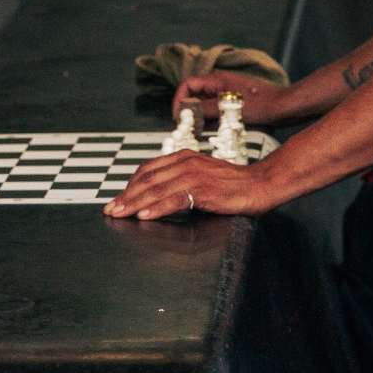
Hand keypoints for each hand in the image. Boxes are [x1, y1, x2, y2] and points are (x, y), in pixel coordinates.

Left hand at [104, 150, 272, 219]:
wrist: (262, 183)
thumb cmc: (233, 183)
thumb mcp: (202, 175)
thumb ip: (180, 180)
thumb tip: (157, 196)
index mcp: (182, 157)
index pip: (147, 170)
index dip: (129, 185)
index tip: (117, 199)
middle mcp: (185, 162)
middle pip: (146, 180)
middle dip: (125, 196)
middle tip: (110, 209)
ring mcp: (194, 175)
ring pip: (156, 189)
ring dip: (134, 203)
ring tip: (120, 214)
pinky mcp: (203, 190)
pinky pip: (175, 199)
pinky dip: (157, 208)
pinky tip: (145, 215)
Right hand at [172, 70, 284, 124]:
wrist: (283, 107)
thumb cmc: (260, 104)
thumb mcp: (228, 108)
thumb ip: (204, 109)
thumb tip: (185, 112)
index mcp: (216, 79)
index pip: (187, 85)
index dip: (179, 99)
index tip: (178, 116)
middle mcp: (220, 83)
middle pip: (194, 94)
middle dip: (188, 109)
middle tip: (186, 126)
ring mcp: (227, 91)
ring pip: (204, 102)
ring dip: (199, 115)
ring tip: (198, 130)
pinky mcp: (234, 101)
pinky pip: (215, 107)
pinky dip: (210, 117)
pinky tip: (213, 129)